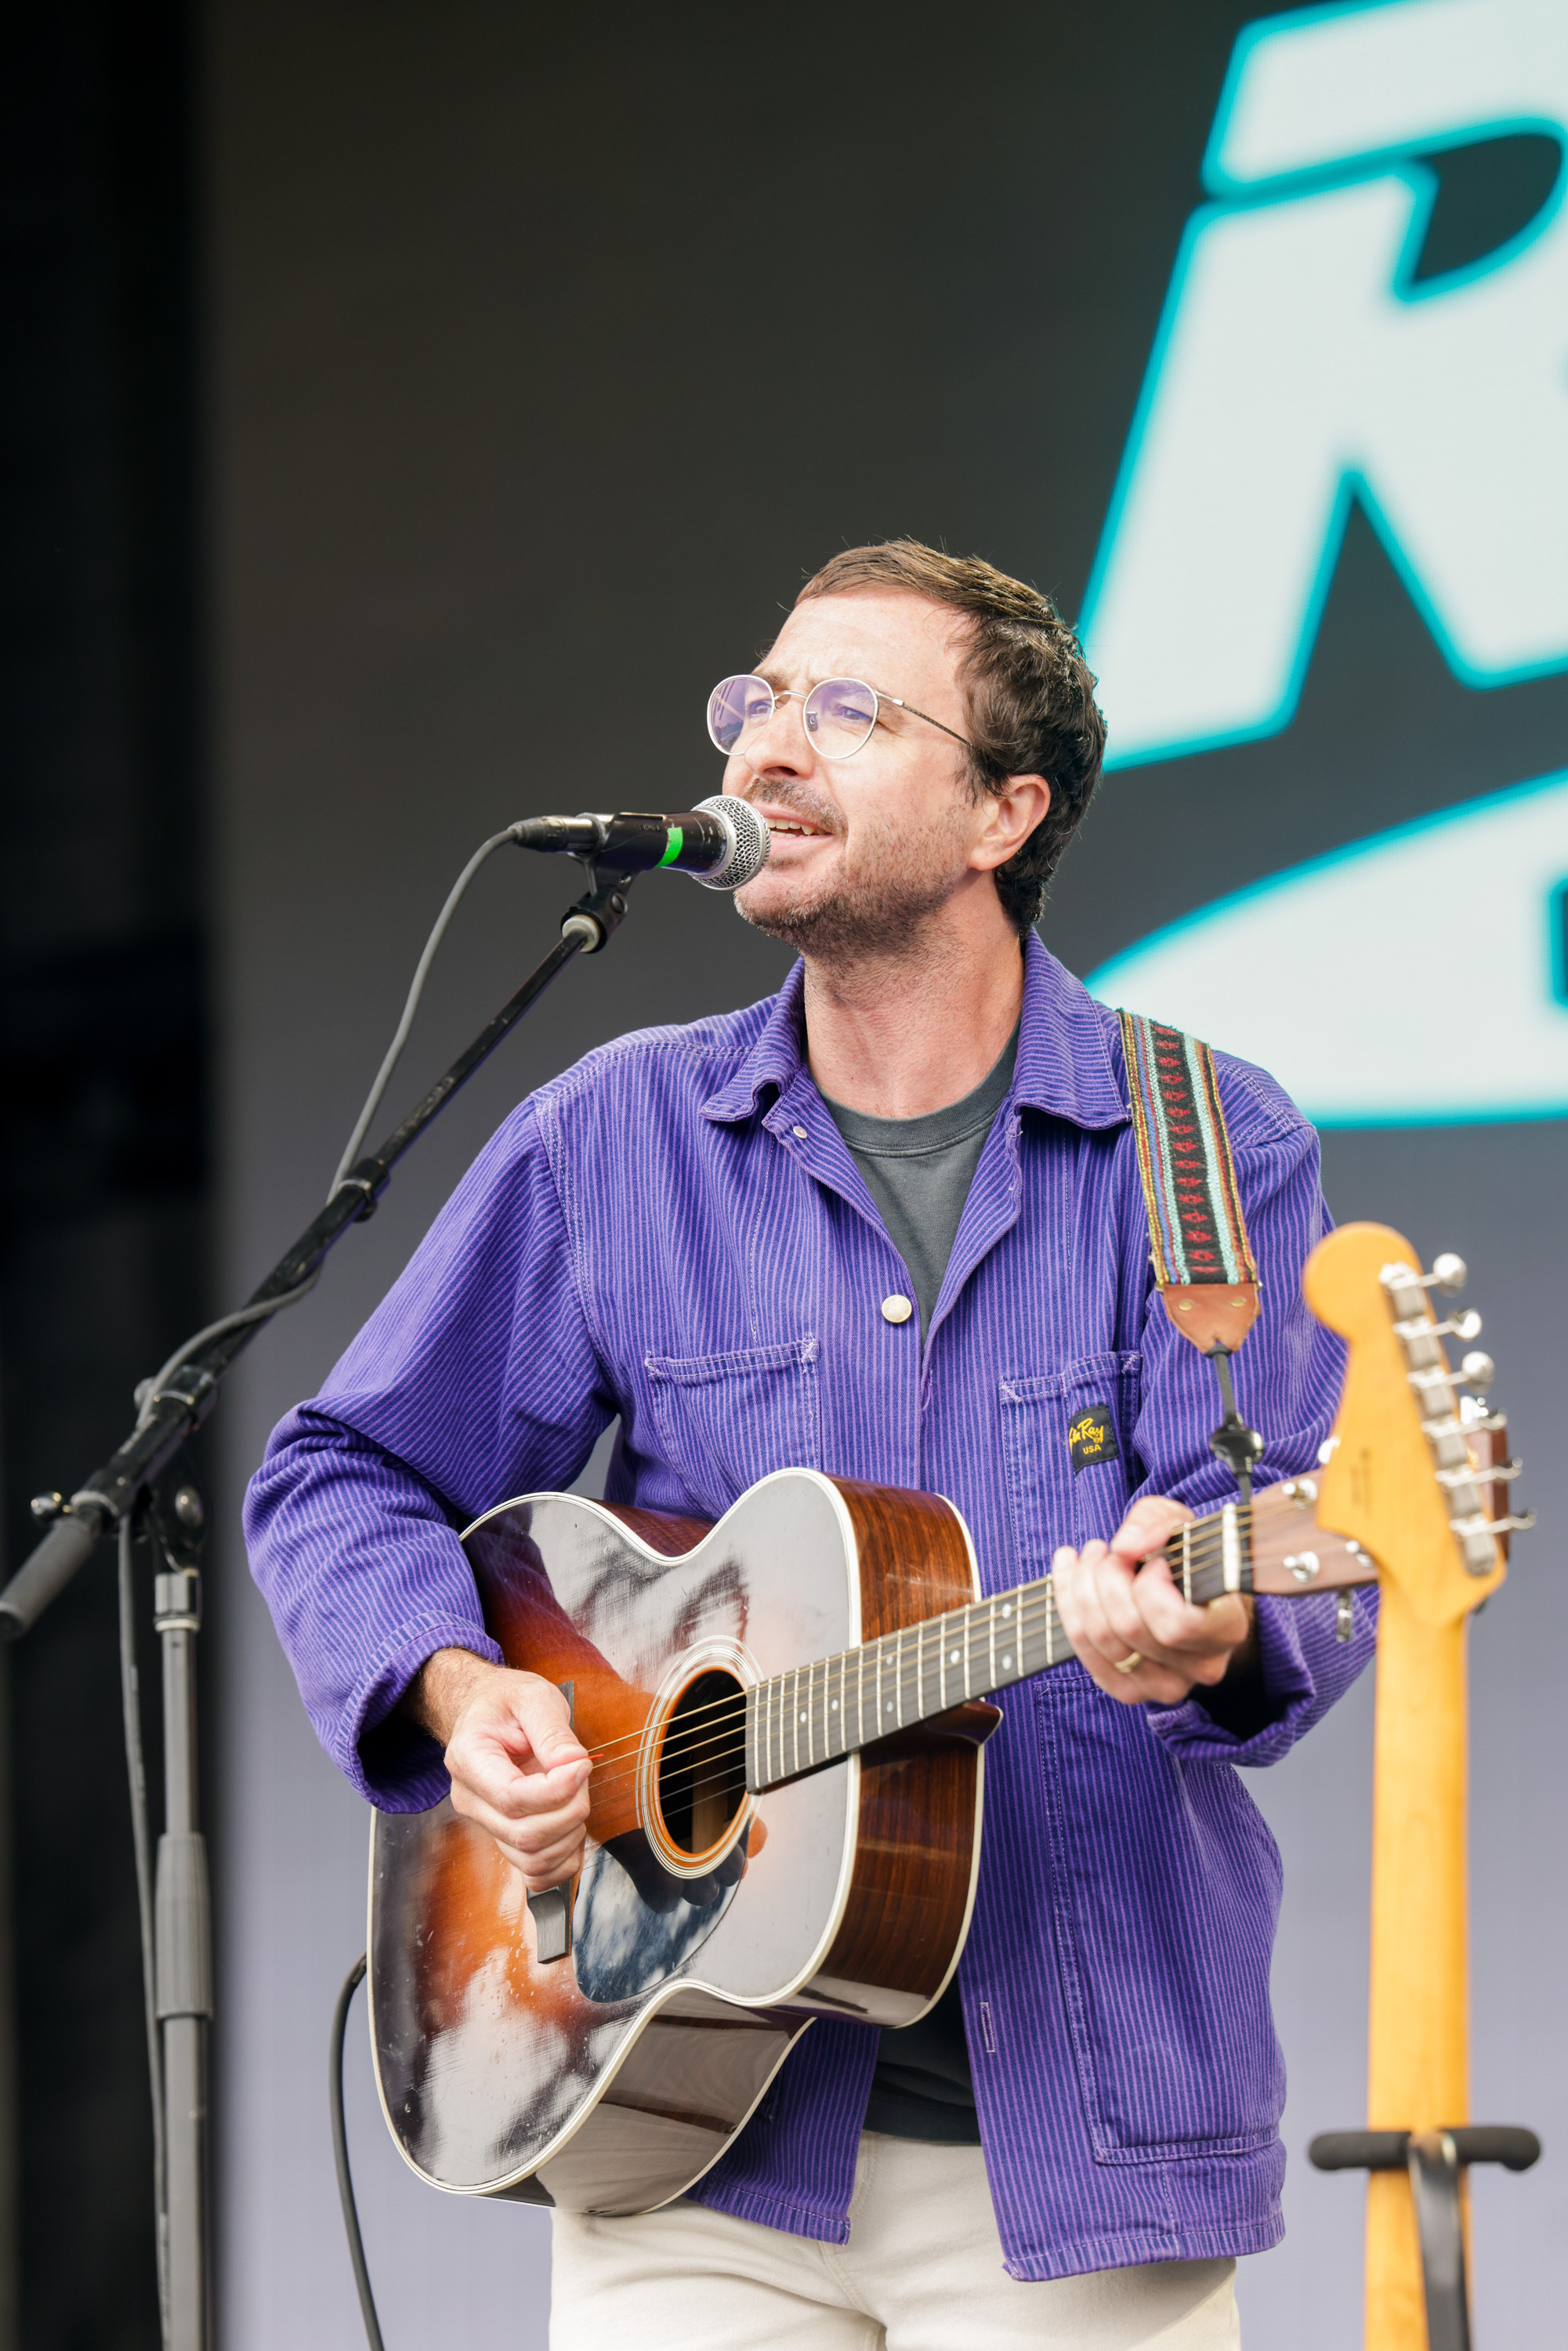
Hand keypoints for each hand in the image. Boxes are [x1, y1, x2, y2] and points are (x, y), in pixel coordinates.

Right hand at [403, 1648, 591, 1890]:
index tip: (583, 1766)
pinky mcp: (503, 1838)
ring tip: (576, 1797)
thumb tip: (574, 1766)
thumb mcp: (533, 1698)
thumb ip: (554, 1733)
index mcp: (469, 1759)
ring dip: (569, 1836)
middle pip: (524, 1834)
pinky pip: (534, 1873)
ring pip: (531, 1859)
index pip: (512, 1797)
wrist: (488, 1711)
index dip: (556, 1791)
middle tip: (582, 1775)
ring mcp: (485, 1823)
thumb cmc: (507, 1703)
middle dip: (569, 1811)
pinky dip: (562, 1863)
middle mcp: (470, 1799)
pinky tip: (572, 1831)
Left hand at [1051, 1496, 1257, 1707]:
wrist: (1185, 1592)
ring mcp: (1166, 1686)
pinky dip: (1067, 1606)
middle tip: (1105, 1550)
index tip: (1151, 1561)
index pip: (1178, 1623)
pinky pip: (1085, 1653)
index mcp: (1227, 1628)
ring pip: (1103, 1639)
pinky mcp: (1131, 1692)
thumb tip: (1124, 1547)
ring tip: (1088, 1557)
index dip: (1150, 1588)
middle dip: (1104, 1576)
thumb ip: (1155, 1521)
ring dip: (1080, 1587)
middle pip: (1129, 1626)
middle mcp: (1201, 1667)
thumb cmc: (1186, 1556)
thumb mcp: (1179, 1522)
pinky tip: (1069, 1573)